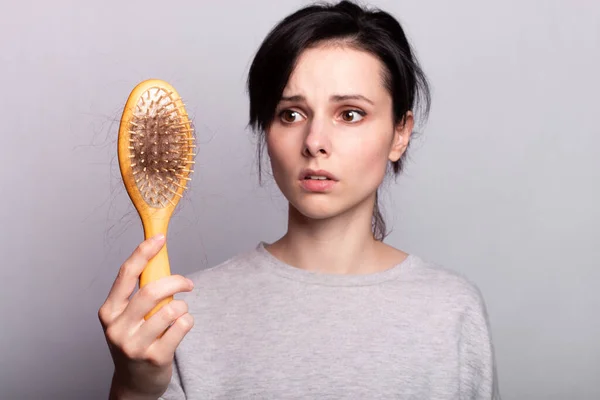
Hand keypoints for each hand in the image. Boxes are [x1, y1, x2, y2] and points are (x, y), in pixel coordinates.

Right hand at [98, 235, 194, 398]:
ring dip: (182, 307)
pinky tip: (182, 326)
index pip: (126, 274)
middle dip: (176, 281)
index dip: (143, 252)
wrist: (134, 383)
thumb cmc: (135, 341)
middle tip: (188, 283)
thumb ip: (137, 294)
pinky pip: (182, 326)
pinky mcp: (155, 357)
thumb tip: (157, 257)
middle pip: (152, 291)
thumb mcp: (127, 318)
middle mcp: (117, 328)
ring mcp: (135, 345)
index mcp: (108, 312)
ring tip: (180, 313)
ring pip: (171, 309)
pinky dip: (188, 321)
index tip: (159, 238)